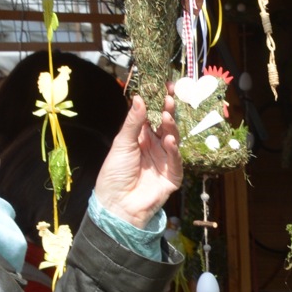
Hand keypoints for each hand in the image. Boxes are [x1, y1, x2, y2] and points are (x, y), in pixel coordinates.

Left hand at [95, 93, 181, 229]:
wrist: (118, 203)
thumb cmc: (115, 173)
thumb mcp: (122, 143)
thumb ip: (133, 122)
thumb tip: (139, 98)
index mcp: (140, 137)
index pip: (152, 116)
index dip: (158, 103)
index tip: (163, 87)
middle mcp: (154, 147)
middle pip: (165, 126)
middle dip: (168, 111)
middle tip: (170, 97)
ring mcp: (164, 161)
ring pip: (173, 140)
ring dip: (171, 127)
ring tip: (167, 116)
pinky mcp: (172, 176)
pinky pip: (176, 160)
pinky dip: (174, 150)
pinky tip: (170, 140)